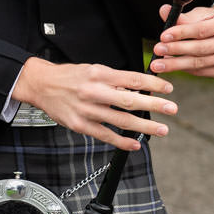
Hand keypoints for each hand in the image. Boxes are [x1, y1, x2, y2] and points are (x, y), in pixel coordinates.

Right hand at [12, 57, 175, 152]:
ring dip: (144, 126)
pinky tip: (135, 144)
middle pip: (129, 100)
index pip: (132, 78)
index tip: (168, 88)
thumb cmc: (70, 76)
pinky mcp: (80, 125)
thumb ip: (115, 79)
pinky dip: (122, 141)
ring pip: (120, 120)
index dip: (152, 83)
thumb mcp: (93, 69)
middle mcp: (94, 91)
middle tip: (172, 108)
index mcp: (99, 74)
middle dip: (154, 105)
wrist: (41, 85)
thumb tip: (141, 88)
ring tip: (162, 129)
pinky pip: (105, 135)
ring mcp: (87, 110)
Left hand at [149, 3, 213, 77]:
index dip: (182, 33)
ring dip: (177, 63)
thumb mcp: (199, 14)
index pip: (203, 29)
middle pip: (202, 48)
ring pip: (202, 63)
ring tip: (160, 62)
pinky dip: (186, 70)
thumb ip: (182, 16)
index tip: (163, 36)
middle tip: (157, 50)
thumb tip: (164, 11)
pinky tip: (173, 65)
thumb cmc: (211, 20)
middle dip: (177, 50)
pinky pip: (204, 72)